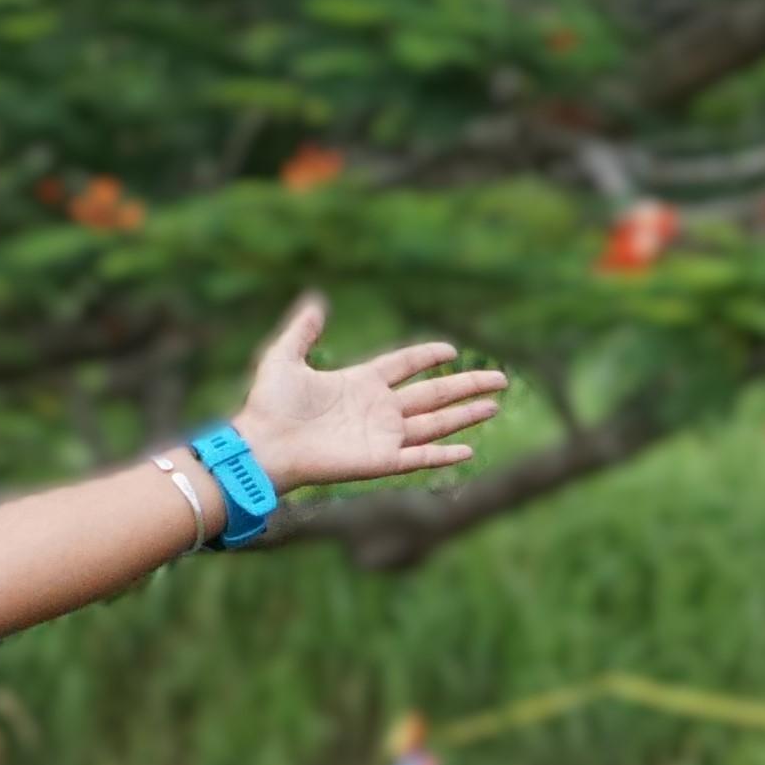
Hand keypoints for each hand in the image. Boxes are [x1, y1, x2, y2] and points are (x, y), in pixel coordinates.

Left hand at [225, 293, 506, 494]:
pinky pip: (419, 457)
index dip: (426, 356)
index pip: (403, 365)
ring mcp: (381, 436)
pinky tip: (469, 449)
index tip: (451, 349)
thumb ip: (303, 331)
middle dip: (467, 385)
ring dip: (465, 414)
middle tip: (501, 378)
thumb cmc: (268, 406)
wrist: (262, 445)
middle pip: (433, 393)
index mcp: (359, 383)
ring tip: (495, 404)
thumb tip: (316, 302)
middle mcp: (377, 409)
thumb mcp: (284, 357)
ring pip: (435, 422)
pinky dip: (443, 454)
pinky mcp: (380, 461)